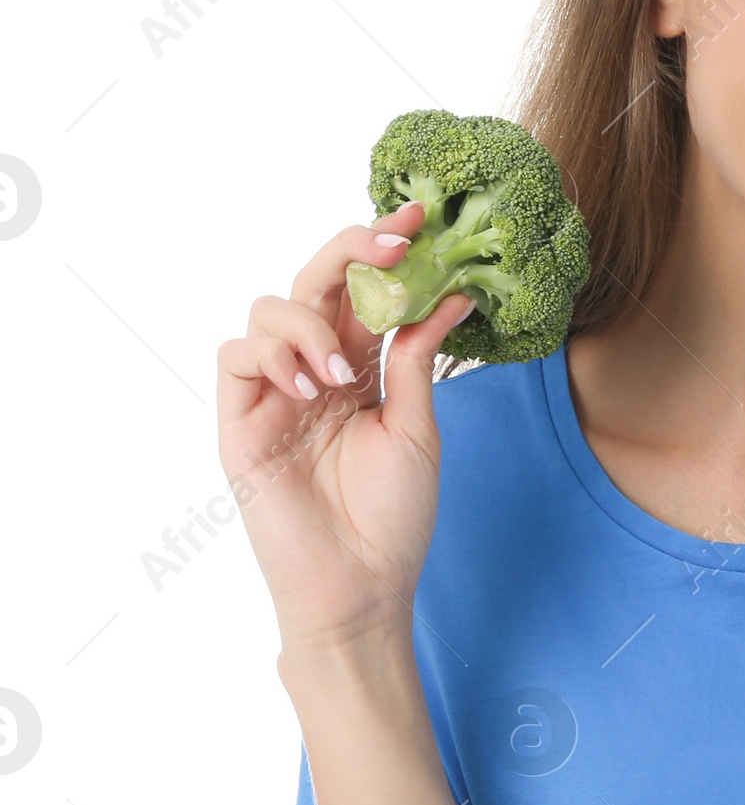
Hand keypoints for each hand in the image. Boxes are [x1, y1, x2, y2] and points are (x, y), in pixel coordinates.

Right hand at [217, 198, 469, 653]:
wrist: (360, 587)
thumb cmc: (393, 518)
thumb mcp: (418, 426)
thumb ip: (418, 357)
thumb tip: (449, 292)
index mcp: (361, 368)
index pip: (365, 292)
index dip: (384, 250)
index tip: (419, 217)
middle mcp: (314, 371)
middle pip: (314, 283)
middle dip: (350, 251)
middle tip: (393, 242)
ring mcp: (272, 395)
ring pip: (268, 309)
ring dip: (311, 325)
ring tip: (342, 375)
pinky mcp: (239, 424)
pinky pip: (236, 358)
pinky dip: (272, 357)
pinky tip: (310, 391)